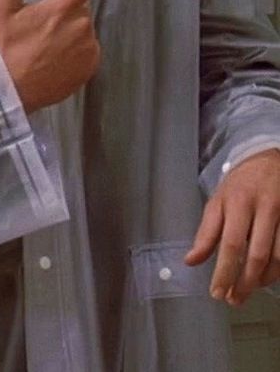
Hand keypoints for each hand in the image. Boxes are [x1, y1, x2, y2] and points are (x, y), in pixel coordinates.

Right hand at [0, 0, 145, 112]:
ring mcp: (89, 47)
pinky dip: (74, 55)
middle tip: (39, 31)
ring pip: (83, 32)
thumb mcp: (5, 8)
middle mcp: (82, 24)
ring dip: (69, 36)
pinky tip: (54, 63)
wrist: (6, 91)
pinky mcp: (91, 68)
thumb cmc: (4, 46)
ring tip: (44, 50)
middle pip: (80, 9)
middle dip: (64, 15)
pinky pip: (86, 53)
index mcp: (62, 5)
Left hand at [185, 148, 279, 304]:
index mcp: (238, 201)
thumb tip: (190, 261)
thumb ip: (206, 232)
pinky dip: (277, 270)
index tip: (217, 292)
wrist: (271, 161)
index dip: (224, 271)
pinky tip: (265, 277)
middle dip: (244, 283)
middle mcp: (264, 207)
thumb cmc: (241, 184)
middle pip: (257, 254)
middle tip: (233, 299)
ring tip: (247, 290)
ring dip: (262, 280)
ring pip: (278, 258)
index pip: (231, 243)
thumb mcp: (218, 200)